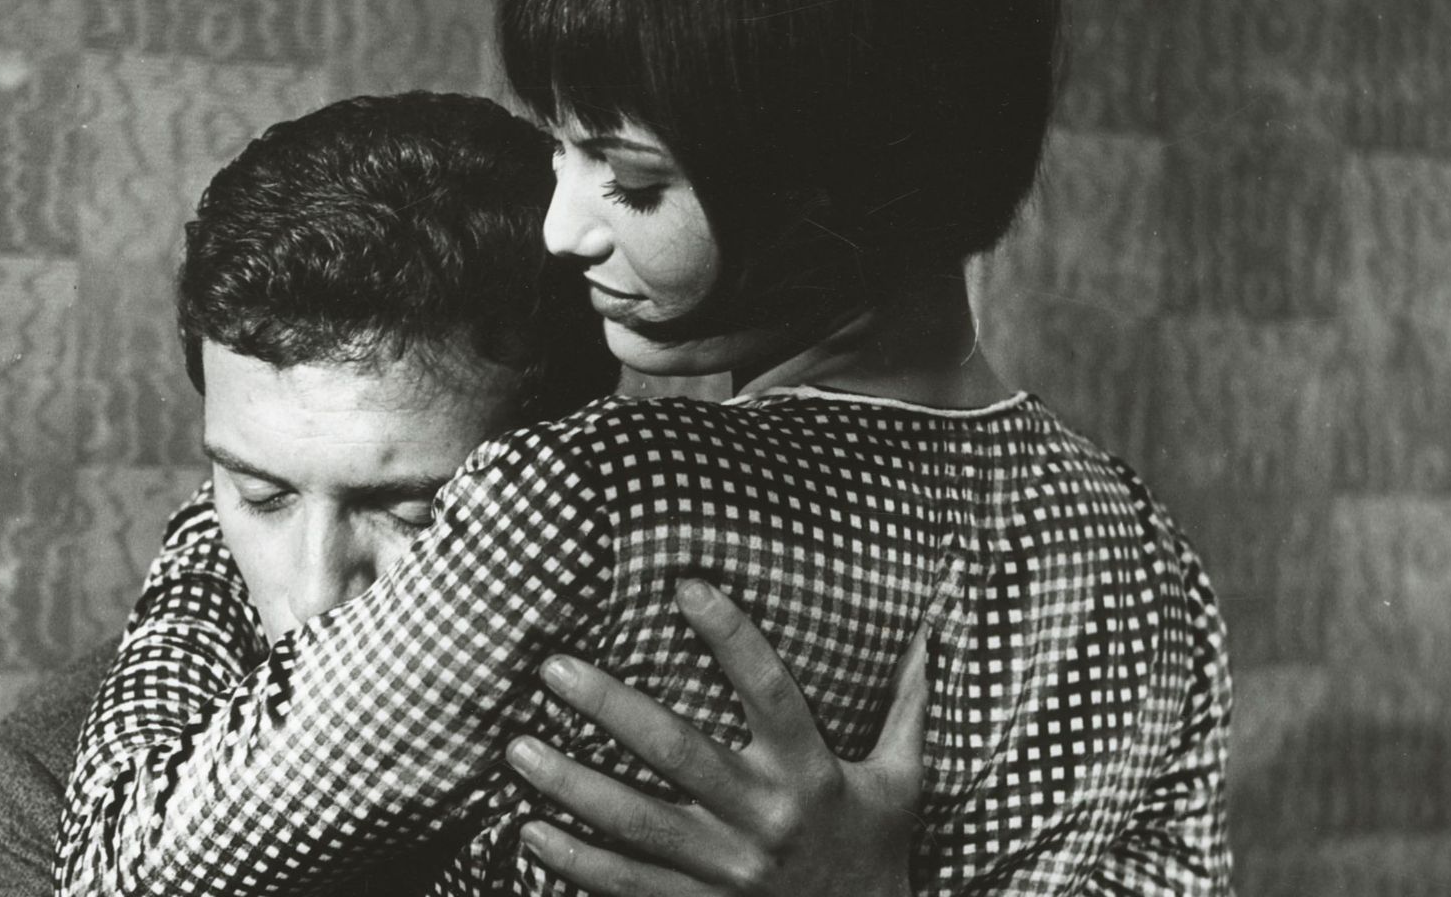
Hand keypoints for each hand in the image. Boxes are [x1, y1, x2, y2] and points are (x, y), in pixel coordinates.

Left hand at [505, 580, 925, 896]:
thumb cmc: (877, 854)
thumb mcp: (904, 783)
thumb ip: (908, 709)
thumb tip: (932, 635)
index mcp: (813, 775)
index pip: (772, 690)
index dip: (732, 635)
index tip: (686, 585)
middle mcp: (765, 820)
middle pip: (678, 752)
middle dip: (610, 707)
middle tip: (554, 669)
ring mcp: (726, 870)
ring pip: (635, 823)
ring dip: (570, 785)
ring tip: (518, 749)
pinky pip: (625, 886)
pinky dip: (573, 863)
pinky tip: (529, 832)